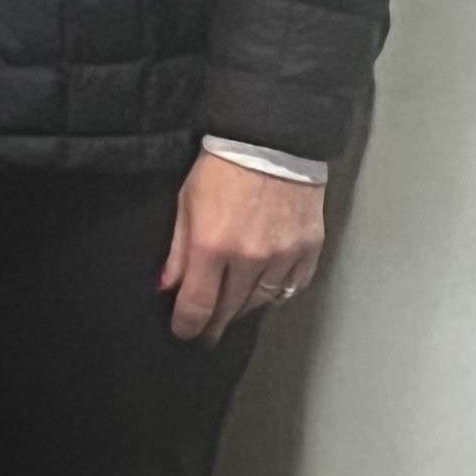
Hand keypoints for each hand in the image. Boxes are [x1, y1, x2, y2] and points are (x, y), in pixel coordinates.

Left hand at [161, 152, 324, 343]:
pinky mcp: (309, 251)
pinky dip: (276, 293)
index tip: (183, 333)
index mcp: (213, 246)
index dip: (188, 325)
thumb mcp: (187, 203)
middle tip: (207, 331)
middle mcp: (250, 259)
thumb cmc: (219, 168)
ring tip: (232, 309)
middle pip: (231, 309)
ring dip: (244, 308)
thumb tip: (166, 288)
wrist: (272, 142)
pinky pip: (292, 287)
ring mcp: (283, 257)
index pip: (198, 304)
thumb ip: (178, 251)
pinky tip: (265, 291)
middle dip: (215, 322)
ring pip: (261, 301)